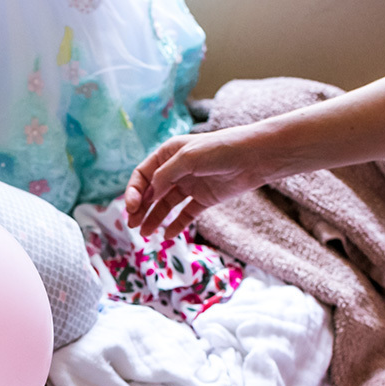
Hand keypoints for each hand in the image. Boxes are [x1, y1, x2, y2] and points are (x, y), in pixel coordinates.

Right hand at [124, 125, 265, 237]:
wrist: (254, 157)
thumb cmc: (220, 150)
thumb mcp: (187, 158)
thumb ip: (165, 175)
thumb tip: (149, 194)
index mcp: (168, 154)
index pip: (142, 175)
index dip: (133, 192)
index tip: (131, 208)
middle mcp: (176, 170)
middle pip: (151, 192)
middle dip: (140, 208)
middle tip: (132, 225)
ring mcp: (191, 185)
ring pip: (166, 205)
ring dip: (154, 218)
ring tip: (145, 234)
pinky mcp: (204, 198)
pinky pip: (186, 214)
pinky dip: (177, 225)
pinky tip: (168, 235)